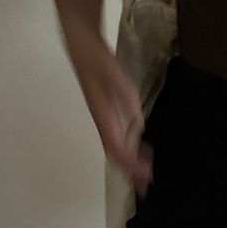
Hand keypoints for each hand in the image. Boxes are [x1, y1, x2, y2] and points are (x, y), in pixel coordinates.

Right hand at [81, 47, 154, 197]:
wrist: (81, 42)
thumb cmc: (96, 57)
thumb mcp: (114, 74)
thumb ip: (126, 97)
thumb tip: (138, 122)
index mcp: (102, 114)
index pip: (116, 147)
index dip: (130, 163)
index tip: (144, 175)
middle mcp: (101, 119)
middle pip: (114, 153)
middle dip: (129, 171)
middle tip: (145, 185)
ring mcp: (102, 116)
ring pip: (114, 146)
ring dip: (128, 162)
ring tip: (143, 174)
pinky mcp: (105, 111)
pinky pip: (116, 136)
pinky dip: (127, 148)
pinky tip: (138, 149)